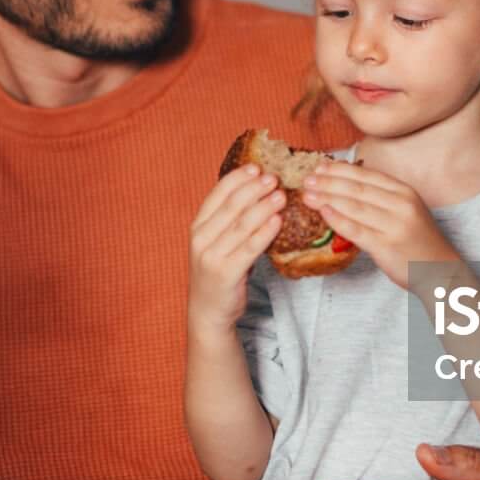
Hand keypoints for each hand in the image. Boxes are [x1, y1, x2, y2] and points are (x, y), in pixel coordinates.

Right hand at [188, 164, 282, 330]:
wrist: (208, 310)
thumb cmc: (219, 272)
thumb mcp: (217, 242)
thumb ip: (231, 221)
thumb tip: (259, 193)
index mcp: (198, 226)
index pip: (217, 194)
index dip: (237, 179)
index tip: (256, 168)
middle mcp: (201, 239)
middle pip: (231, 206)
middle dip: (255, 189)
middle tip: (274, 178)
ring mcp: (211, 256)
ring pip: (242, 225)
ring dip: (264, 207)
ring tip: (281, 196)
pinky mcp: (226, 273)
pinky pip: (249, 248)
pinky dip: (265, 232)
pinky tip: (278, 221)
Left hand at [300, 160, 457, 288]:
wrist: (439, 270)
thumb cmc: (418, 240)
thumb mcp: (407, 209)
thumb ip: (382, 196)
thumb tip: (345, 181)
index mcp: (405, 192)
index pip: (367, 175)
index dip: (341, 169)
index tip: (320, 166)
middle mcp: (400, 205)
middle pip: (357, 189)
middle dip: (328, 182)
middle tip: (307, 179)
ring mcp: (394, 225)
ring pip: (354, 207)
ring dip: (327, 198)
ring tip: (307, 195)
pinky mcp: (386, 246)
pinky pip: (356, 230)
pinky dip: (338, 220)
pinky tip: (323, 212)